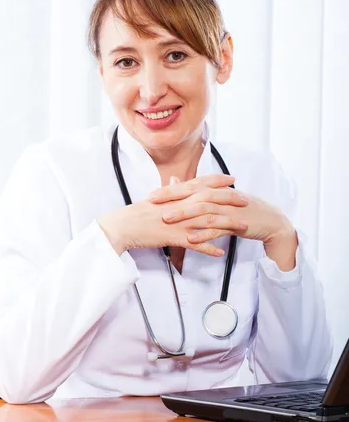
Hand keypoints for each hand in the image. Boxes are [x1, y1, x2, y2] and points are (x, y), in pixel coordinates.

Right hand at [98, 173, 246, 256]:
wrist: (123, 225)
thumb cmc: (137, 213)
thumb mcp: (156, 199)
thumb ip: (170, 190)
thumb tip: (176, 181)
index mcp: (176, 194)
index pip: (201, 183)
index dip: (218, 180)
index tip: (232, 178)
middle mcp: (180, 205)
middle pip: (211, 199)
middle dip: (230, 199)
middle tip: (246, 200)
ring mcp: (179, 221)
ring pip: (208, 221)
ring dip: (228, 224)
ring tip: (243, 227)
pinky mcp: (174, 236)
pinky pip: (196, 243)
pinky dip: (209, 247)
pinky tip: (221, 252)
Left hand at [149, 178, 293, 246]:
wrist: (270, 221)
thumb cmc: (242, 210)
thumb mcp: (220, 200)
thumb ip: (198, 193)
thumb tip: (176, 183)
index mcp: (216, 190)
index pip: (189, 187)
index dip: (170, 190)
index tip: (151, 195)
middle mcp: (221, 197)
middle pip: (193, 194)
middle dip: (172, 197)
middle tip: (153, 202)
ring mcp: (229, 210)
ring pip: (203, 210)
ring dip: (184, 214)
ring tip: (167, 219)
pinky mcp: (236, 223)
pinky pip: (217, 228)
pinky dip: (203, 233)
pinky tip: (190, 238)